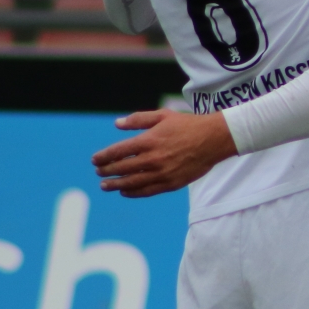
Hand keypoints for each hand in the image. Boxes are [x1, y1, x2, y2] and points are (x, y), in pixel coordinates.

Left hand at [93, 111, 236, 197]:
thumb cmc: (188, 125)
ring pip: (132, 183)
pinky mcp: (171, 184)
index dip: (104, 157)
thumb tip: (117, 124)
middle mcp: (152, 159)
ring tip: (105, 186)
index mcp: (148, 141)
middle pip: (122, 168)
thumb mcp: (162, 115)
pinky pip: (147, 191)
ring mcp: (162, 173)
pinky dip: (133, 193)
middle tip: (98, 172)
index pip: (118, 151)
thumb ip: (138, 119)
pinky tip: (125, 191)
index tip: (95, 160)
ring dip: (115, 185)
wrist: (213, 140)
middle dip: (107, 171)